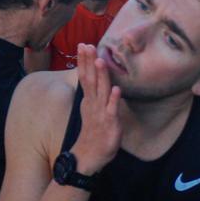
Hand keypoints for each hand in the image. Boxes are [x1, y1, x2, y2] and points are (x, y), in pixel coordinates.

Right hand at [67, 43, 121, 172]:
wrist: (89, 156)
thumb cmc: (93, 131)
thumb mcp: (91, 109)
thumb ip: (93, 93)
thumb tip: (94, 78)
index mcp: (89, 99)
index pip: (85, 76)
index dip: (84, 61)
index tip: (83, 45)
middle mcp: (93, 104)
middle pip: (90, 80)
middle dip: (88, 62)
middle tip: (86, 45)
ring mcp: (101, 113)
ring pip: (101, 91)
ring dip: (101, 76)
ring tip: (101, 60)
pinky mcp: (109, 124)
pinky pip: (112, 110)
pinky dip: (114, 100)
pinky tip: (116, 89)